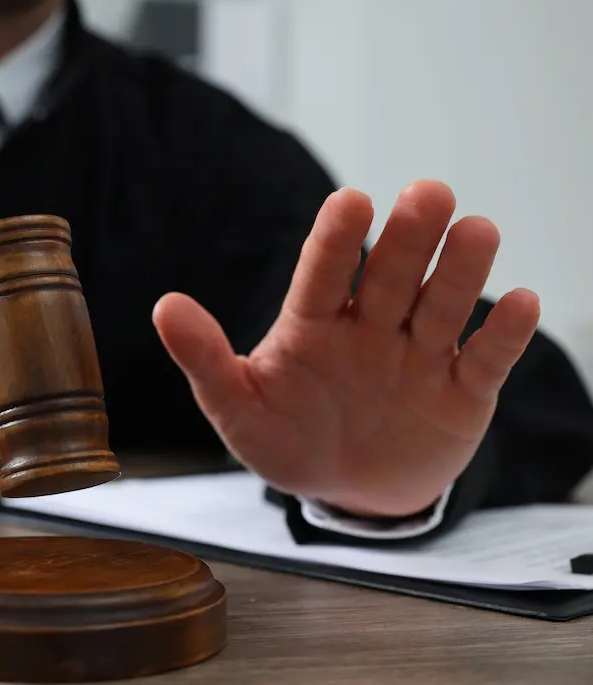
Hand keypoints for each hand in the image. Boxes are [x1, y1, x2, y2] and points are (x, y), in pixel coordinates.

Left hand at [152, 180, 539, 516]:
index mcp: (313, 324)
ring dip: (459, 272)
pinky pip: (484, 360)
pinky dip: (503, 335)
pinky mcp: (461, 393)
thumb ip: (206, 359)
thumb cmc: (286, 438)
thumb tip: (164, 306)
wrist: (343, 490)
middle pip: (390, 277)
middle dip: (408, 239)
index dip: (336, 241)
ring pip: (441, 306)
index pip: (323, 274)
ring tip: (477, 230)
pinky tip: (520, 301)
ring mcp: (418, 356)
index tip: (350, 202)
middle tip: (428, 194)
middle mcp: (370, 327)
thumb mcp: (237, 407)